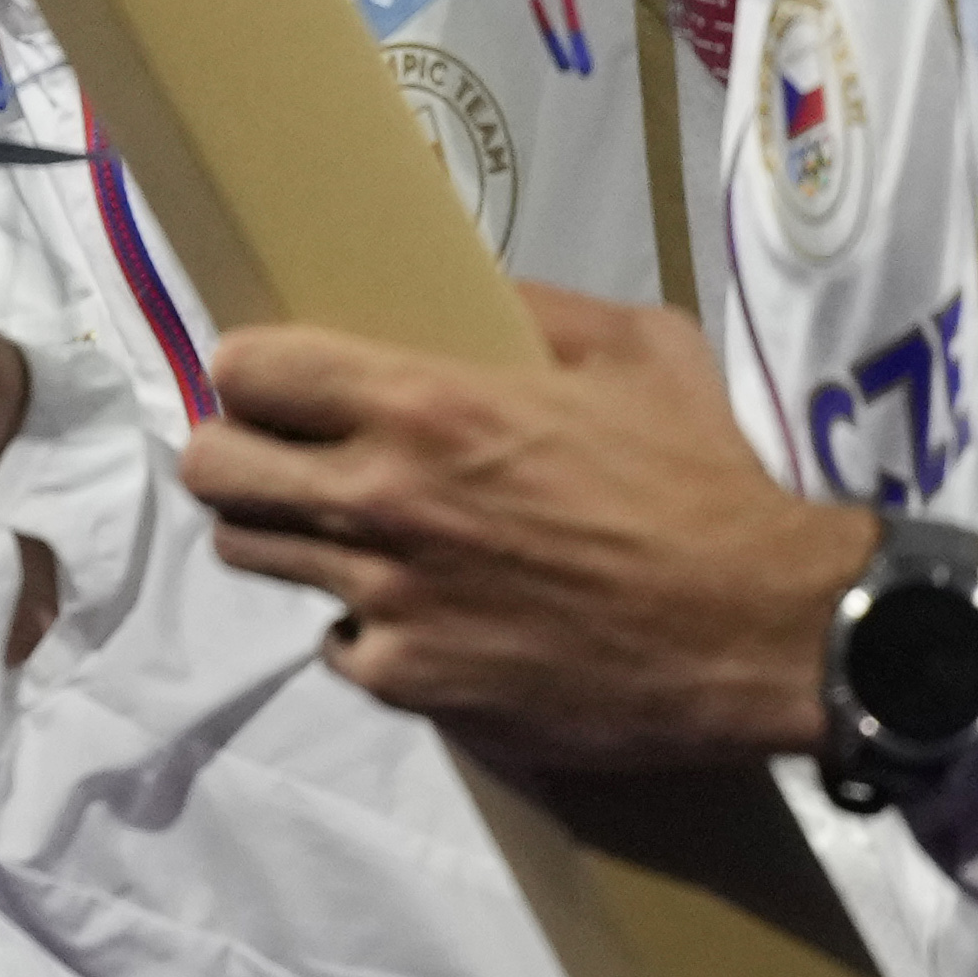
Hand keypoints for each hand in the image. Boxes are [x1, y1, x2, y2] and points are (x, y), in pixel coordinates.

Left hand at [187, 279, 866, 773]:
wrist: (762, 631)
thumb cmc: (706, 480)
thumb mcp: (640, 350)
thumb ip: (539, 311)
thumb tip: (475, 292)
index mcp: (424, 404)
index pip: (248, 371)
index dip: (250, 372)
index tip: (273, 381)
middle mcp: (382, 501)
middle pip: (215, 471)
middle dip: (234, 454)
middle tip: (282, 457)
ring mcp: (387, 601)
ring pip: (257, 558)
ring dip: (291, 537)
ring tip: (353, 532)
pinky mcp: (412, 683)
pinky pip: (342, 644)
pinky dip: (371, 628)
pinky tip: (428, 613)